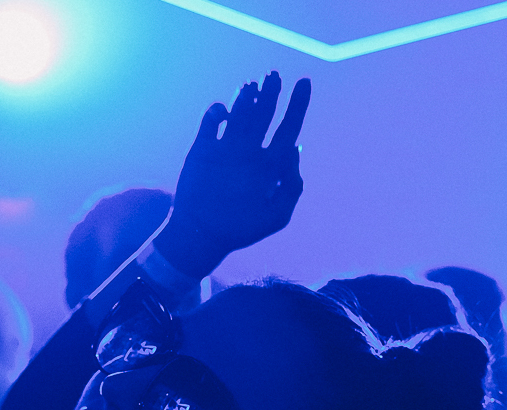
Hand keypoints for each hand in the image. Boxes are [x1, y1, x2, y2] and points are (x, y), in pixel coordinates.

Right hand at [158, 72, 311, 279]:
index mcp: (271, 163)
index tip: (304, 81)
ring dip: (246, 97)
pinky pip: (211, 121)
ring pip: (239, 112)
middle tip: (274, 75)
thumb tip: (294, 149)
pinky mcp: (203, 148)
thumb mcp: (277, 215)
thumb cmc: (242, 229)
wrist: (202, 236)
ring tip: (251, 86)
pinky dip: (218, 112)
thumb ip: (291, 186)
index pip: (289, 127)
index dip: (298, 104)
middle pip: (265, 114)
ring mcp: (226, 148)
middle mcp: (250, 151)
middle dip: (271, 93)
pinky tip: (224, 113)